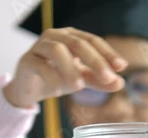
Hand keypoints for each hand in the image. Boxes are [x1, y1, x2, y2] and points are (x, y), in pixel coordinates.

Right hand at [3, 27, 127, 108]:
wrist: (28, 90)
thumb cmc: (55, 78)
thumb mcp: (81, 80)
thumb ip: (98, 81)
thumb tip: (120, 83)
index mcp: (70, 37)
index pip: (92, 41)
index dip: (108, 53)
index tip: (121, 67)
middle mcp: (55, 37)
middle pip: (78, 43)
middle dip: (95, 61)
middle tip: (107, 77)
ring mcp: (39, 47)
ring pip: (57, 50)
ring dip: (71, 69)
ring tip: (80, 86)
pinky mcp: (26, 61)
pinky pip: (40, 66)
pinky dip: (52, 78)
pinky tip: (59, 91)